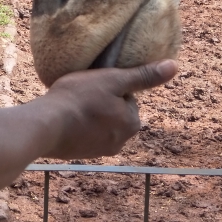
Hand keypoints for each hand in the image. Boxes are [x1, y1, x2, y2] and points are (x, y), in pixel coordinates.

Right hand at [40, 60, 177, 159]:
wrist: (46, 126)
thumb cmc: (80, 99)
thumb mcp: (113, 80)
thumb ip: (143, 75)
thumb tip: (174, 66)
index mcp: (132, 123)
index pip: (127, 98)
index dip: (111, 87)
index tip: (95, 83)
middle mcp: (121, 141)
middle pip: (115, 112)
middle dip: (102, 102)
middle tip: (83, 92)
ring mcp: (100, 150)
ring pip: (100, 124)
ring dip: (89, 114)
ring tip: (72, 104)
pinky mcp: (81, 154)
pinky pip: (85, 134)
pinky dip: (78, 126)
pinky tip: (66, 117)